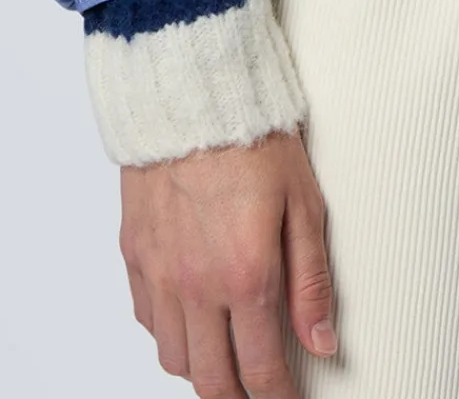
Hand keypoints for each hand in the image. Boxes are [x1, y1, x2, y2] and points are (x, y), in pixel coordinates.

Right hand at [119, 130, 335, 393]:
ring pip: (175, 359)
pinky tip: (192, 319)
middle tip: (258, 393)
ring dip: (203, 370)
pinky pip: (148, 321)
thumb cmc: (255, 138)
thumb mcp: (304, 205)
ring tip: (229, 359)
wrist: (192, 91)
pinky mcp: (134, 254)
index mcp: (245, 277)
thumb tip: (323, 343)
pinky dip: (170, 334)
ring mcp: (159, 274)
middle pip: (211, 381)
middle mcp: (195, 287)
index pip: (261, 370)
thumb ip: (312, 282)